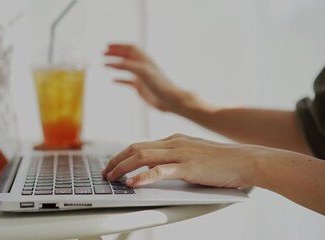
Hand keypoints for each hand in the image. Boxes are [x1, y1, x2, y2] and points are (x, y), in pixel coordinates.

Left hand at [102, 133, 256, 187]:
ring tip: (112, 178)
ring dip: (123, 168)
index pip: (140, 145)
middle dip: (116, 161)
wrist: (246, 160)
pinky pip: (160, 171)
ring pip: (142, 157)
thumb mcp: (194, 154)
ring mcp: (180, 153)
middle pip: (135, 148)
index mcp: (174, 139)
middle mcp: (174, 143)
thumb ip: (176, 159)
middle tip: (105, 173)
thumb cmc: (223, 161)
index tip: (112, 165)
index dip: (122, 155)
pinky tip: (132, 184)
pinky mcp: (188, 167)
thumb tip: (158, 169)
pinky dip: (143, 177)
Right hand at [104, 44, 182, 112]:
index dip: (119, 46)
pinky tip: (112, 80)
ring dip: (115, 65)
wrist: (169, 100)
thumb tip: (109, 63)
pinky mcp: (140, 87)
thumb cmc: (159, 84)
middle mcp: (142, 66)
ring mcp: (141, 76)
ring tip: (104, 64)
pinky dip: (119, 79)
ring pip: (125, 68)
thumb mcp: (141, 71)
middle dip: (115, 53)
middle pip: (126, 56)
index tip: (107, 46)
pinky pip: (127, 81)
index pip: (130, 48)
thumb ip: (126, 65)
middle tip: (103, 54)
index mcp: (145, 59)